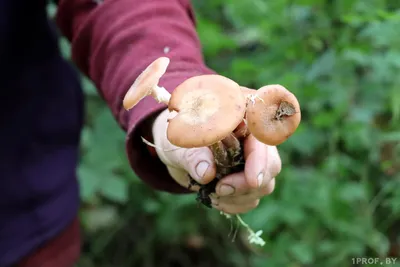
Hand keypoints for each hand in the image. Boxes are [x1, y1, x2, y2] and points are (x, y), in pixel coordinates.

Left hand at [152, 108, 280, 213]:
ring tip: (212, 193)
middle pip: (271, 166)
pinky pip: (251, 200)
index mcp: (242, 123)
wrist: (176, 153)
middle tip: (219, 189)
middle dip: (247, 184)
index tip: (252, 181)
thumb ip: (194, 156)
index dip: (260, 162)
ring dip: (238, 197)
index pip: (261, 142)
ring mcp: (253, 163)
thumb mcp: (181, 145)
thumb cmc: (180, 140)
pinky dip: (234, 204)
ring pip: (264, 186)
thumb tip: (207, 173)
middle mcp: (253, 142)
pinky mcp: (247, 182)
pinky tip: (215, 199)